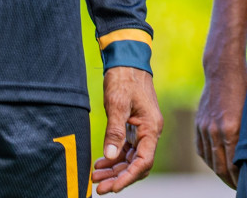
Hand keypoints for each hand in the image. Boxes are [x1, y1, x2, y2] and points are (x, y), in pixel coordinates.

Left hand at [90, 67, 160, 193]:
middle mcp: (149, 132)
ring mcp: (141, 130)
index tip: (112, 187)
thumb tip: (109, 156)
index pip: (143, 162)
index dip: (128, 177)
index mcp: (151, 128)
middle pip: (136, 164)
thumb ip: (114, 131)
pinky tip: (100, 164)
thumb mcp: (117, 104)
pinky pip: (125, 149)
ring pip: (129, 158)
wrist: (126, 60)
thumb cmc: (124, 79)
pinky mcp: (133, 127)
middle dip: (118, 177)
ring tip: (95, 177)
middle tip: (99, 187)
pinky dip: (113, 157)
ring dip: (114, 169)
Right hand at [194, 57, 246, 188]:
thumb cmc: (246, 89)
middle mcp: (215, 131)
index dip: (240, 180)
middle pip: (220, 167)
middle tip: (240, 188)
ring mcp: (205, 127)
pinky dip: (209, 159)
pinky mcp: (199, 123)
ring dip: (219, 172)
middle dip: (230, 181)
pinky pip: (201, 148)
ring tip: (229, 179)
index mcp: (232, 130)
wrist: (223, 70)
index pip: (234, 166)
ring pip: (209, 160)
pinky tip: (217, 163)